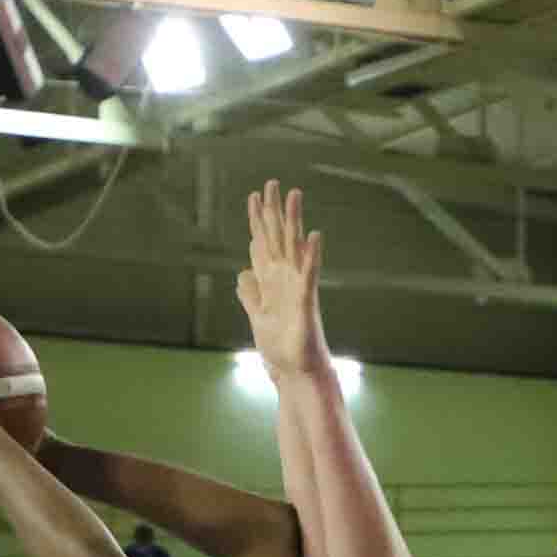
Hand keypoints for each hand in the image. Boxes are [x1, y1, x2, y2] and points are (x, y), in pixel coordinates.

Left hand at [237, 183, 328, 375]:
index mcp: (272, 282)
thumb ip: (251, 295)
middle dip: (273, 210)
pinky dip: (311, 255)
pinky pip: (309, 275)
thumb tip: (243, 274)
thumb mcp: (258, 317)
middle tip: (272, 182)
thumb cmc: (281, 349)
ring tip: (295, 193)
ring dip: (294, 220)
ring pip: (294, 248)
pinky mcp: (306, 302)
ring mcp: (297, 288)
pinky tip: (314, 236)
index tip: (254, 196)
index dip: (257, 221)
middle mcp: (285, 279)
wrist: (296, 373)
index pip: (263, 244)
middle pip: (278, 238)